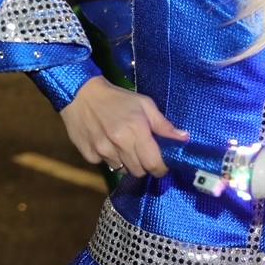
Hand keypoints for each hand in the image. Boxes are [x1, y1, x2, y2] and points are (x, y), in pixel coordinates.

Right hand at [59, 76, 188, 177]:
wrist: (80, 93)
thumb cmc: (117, 98)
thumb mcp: (144, 104)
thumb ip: (163, 124)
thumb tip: (184, 138)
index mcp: (136, 130)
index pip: (154, 164)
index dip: (161, 168)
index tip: (162, 163)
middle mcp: (119, 143)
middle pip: (139, 172)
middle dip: (145, 165)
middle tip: (143, 152)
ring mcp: (102, 151)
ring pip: (122, 170)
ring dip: (127, 163)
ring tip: (124, 146)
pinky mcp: (89, 155)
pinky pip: (105, 165)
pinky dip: (110, 159)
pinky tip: (108, 144)